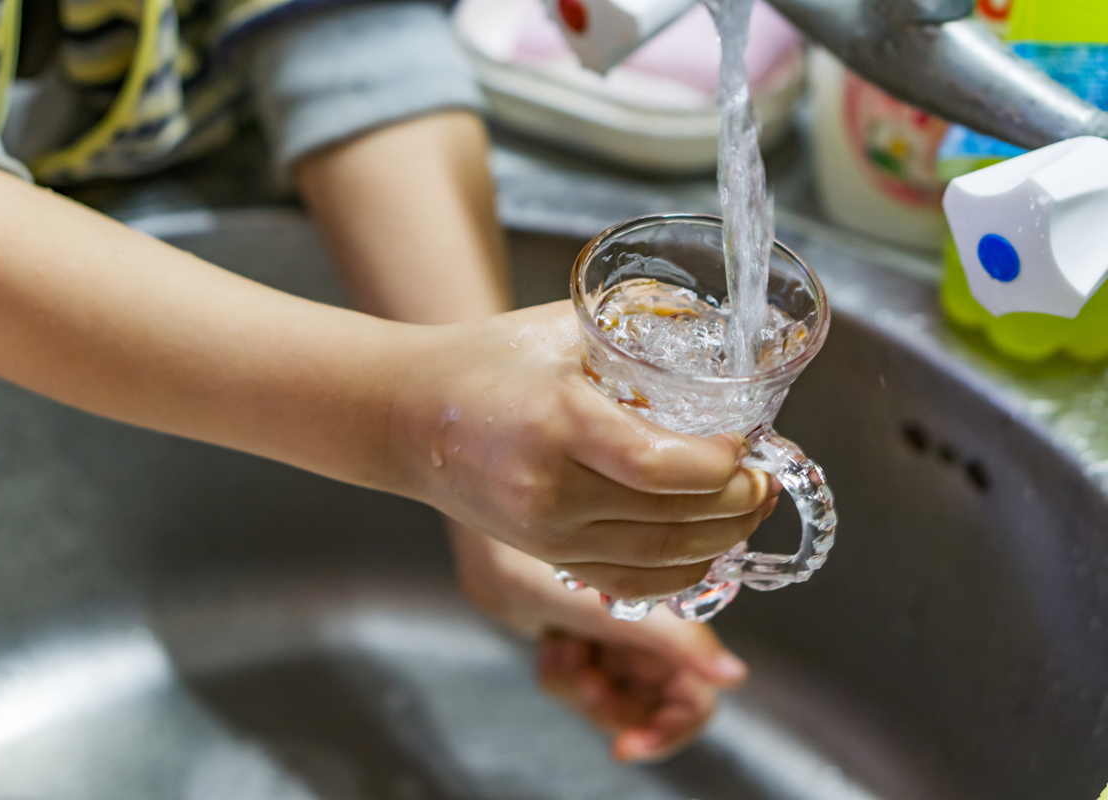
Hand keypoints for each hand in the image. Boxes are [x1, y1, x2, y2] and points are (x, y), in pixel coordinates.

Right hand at [393, 301, 779, 600]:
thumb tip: (718, 345)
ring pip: (657, 557)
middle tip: (764, 479)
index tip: (746, 444)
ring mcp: (543, 532)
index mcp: (559, 421)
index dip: (722, 465)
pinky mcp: (542, 554)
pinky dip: (678, 572)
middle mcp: (549, 488)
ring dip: (720, 540)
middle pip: (671, 519)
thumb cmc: (487, 360)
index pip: (663, 466)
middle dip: (737, 504)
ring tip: (748, 509)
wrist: (408, 416)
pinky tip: (705, 547)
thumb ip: (639, 332)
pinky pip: (626, 583)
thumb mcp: (563, 327)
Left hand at [450, 524, 746, 760]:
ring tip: (565, 647)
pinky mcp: (584, 647)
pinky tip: (551, 640)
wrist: (502, 552)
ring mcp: (615, 647)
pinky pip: (575, 691)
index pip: (694, 705)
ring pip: (609, 706)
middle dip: (612, 710)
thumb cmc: (563, 569)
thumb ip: (684, 644)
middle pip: (648, 714)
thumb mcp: (627, 614)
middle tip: (587, 680)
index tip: (628, 745)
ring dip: (581, 689)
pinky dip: (560, 675)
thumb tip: (735, 675)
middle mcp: (648, 644)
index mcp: (672, 635)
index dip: (668, 733)